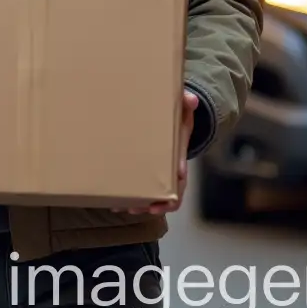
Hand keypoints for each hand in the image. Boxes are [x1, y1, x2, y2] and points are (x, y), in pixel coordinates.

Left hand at [115, 90, 199, 215]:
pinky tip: (114, 203)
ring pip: (153, 197)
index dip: (175, 186)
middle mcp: (170, 171)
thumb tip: (192, 100)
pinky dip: (128, 199)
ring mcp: (158, 174)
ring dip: (139, 205)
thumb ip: (186, 102)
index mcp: (179, 157)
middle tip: (137, 208)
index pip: (180, 177)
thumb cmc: (176, 115)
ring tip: (122, 207)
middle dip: (155, 204)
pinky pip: (140, 191)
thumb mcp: (183, 108)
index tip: (166, 194)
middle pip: (167, 195)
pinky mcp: (145, 173)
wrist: (171, 117)